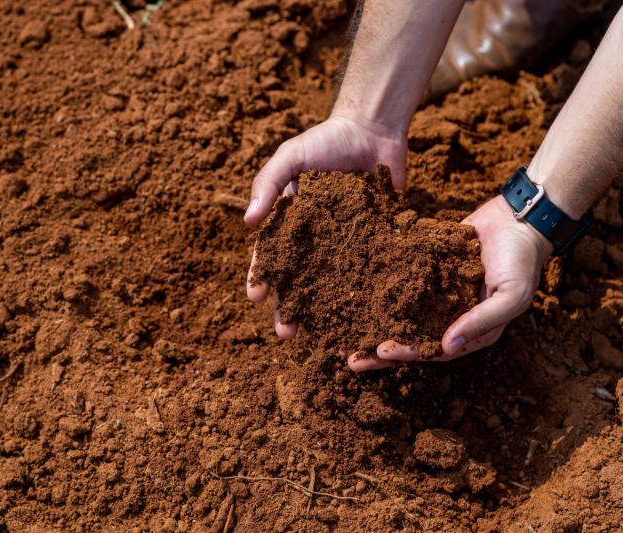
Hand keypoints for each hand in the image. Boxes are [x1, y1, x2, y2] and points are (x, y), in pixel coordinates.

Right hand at [244, 114, 407, 338]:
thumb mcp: (291, 157)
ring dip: (326, 312)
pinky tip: (365, 319)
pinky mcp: (375, 245)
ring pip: (333, 286)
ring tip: (324, 339)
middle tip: (286, 334)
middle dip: (290, 308)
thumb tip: (247, 222)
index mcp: (291, 223)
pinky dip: (366, 297)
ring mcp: (346, 246)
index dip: (262, 276)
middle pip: (300, 281)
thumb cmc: (326, 140)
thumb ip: (269, 184)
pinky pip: (368, 274)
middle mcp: (316, 241)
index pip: (272, 256)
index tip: (256, 296)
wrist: (372, 130)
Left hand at [349, 195, 552, 370]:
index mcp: (471, 331)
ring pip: (400, 312)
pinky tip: (357, 290)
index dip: (408, 352)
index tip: (381, 351)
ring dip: (375, 321)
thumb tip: (449, 346)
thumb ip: (482, 321)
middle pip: (411, 336)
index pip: (434, 349)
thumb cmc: (522, 261)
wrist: (518, 218)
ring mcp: (437, 293)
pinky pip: (402, 281)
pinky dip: (381, 288)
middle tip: (350, 356)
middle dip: (381, 347)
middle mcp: (450, 316)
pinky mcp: (426, 269)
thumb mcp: (511, 295)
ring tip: (345, 328)